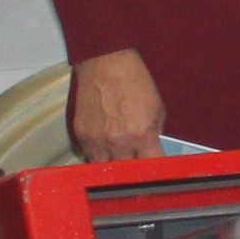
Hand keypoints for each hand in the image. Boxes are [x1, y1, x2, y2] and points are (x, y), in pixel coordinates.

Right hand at [68, 49, 166, 163]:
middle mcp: (119, 141)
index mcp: (142, 135)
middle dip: (131, 172)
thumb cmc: (134, 81)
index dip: (154, 172)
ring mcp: (98, 140)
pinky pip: (89, 155)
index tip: (154, 174)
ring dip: (111, 166)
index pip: (150, 166)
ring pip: (104, 169)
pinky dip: (96, 154)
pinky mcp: (82, 135)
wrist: (107, 64)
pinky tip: (103, 147)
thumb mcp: (157, 108)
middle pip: (126, 173)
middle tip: (134, 166)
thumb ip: (155, 132)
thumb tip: (153, 149)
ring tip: (117, 159)